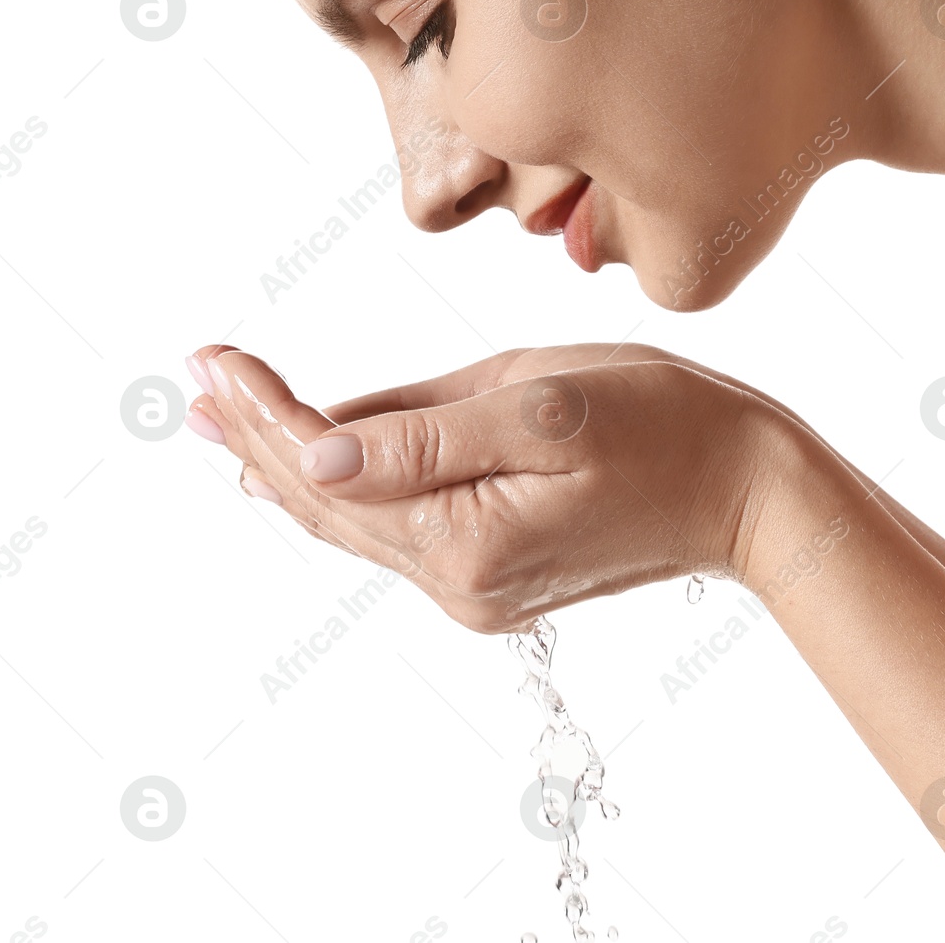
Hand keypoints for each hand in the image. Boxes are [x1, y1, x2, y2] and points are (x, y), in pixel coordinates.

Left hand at [184, 342, 790, 632]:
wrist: (749, 491)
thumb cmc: (664, 425)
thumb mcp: (544, 407)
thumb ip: (424, 432)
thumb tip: (314, 448)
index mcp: (464, 542)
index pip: (327, 470)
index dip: (262, 409)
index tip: (210, 357)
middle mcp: (458, 584)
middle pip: (329, 504)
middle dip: (260, 435)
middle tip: (195, 382)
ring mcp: (478, 588)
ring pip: (360, 518)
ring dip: (294, 462)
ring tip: (230, 418)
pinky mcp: (500, 575)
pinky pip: (403, 526)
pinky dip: (354, 486)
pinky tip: (319, 461)